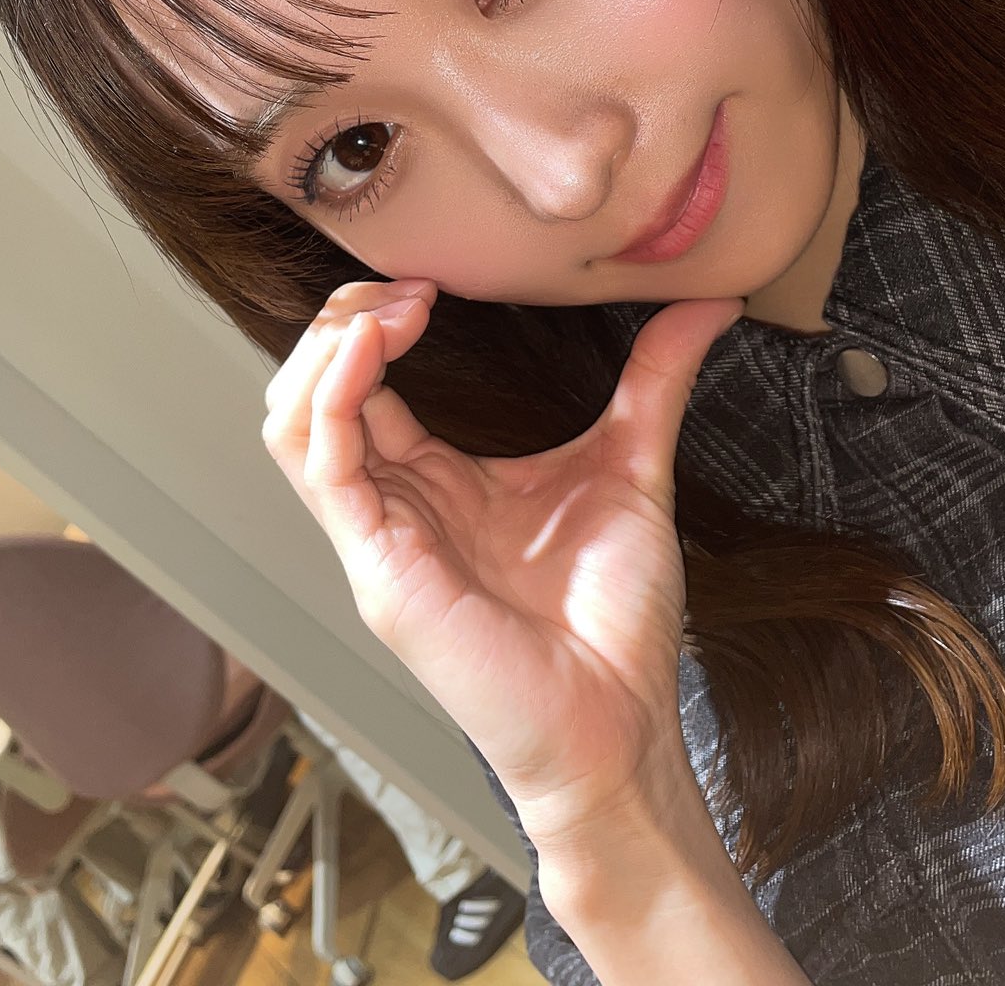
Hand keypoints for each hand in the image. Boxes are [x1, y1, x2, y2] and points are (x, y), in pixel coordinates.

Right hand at [263, 279, 741, 838]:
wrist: (622, 722)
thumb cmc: (616, 620)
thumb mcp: (632, 468)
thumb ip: (655, 381)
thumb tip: (710, 304)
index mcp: (439, 484)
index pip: (365, 385)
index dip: (378, 322)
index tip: (435, 282)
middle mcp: (396, 508)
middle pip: (314, 394)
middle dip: (343, 321)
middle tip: (408, 287)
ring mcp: (380, 539)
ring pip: (294, 424)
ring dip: (324, 351)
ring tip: (384, 311)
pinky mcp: (381, 569)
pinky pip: (321, 469)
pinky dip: (331, 397)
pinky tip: (367, 349)